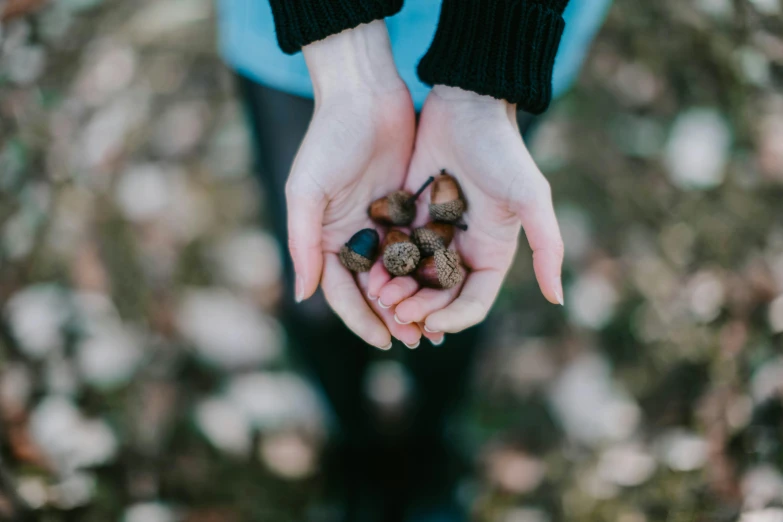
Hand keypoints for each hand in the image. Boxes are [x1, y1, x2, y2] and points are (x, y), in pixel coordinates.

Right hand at [287, 21, 423, 348]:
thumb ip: (303, 243)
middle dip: (393, 316)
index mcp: (325, 239)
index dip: (362, 319)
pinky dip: (430, 269)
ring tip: (436, 325)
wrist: (364, 94)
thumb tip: (303, 295)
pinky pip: (419, 246)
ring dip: (415, 299)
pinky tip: (449, 287)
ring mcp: (381, 223)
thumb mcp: (307, 191)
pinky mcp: (406, 208)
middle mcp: (352, 237)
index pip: (342, 292)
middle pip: (373, 290)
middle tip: (417, 340)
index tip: (385, 341)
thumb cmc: (328, 139)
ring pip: (400, 273)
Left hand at [372, 85, 564, 333]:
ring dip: (396, 291)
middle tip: (395, 310)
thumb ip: (547, 246)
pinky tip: (367, 271)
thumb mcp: (531, 196)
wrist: (466, 104)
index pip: (472, 303)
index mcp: (491, 254)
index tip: (430, 323)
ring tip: (379, 295)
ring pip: (410, 278)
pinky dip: (381, 265)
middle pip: (437, 297)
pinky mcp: (407, 216)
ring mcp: (432, 235)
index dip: (453, 318)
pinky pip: (392, 250)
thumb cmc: (502, 150)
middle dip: (418, 308)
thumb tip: (558, 299)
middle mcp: (461, 250)